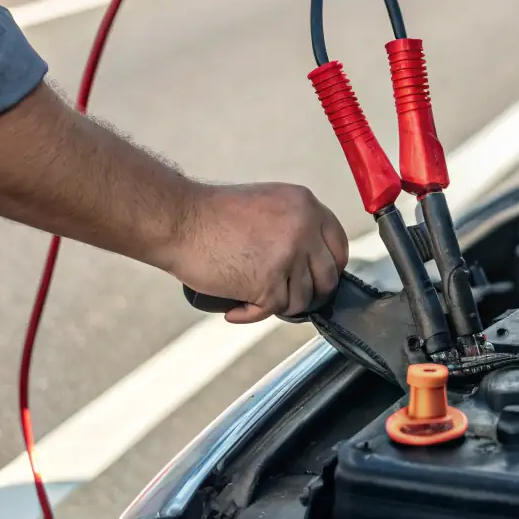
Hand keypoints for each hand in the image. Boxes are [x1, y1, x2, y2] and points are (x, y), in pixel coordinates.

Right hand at [166, 183, 347, 323]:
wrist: (180, 220)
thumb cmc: (212, 214)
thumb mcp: (267, 203)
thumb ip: (294, 224)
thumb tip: (313, 258)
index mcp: (305, 205)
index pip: (338, 245)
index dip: (330, 266)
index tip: (317, 277)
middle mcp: (304, 228)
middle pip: (327, 276)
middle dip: (312, 293)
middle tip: (289, 297)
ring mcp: (288, 256)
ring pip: (302, 299)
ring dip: (280, 305)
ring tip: (256, 299)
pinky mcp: (268, 282)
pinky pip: (272, 310)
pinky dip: (251, 315)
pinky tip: (236, 310)